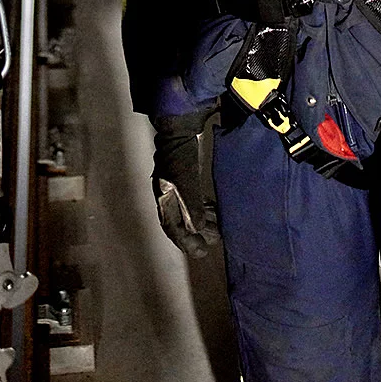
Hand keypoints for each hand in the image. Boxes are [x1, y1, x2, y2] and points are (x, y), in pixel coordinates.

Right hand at [151, 112, 218, 257]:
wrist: (179, 129)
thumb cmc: (180, 155)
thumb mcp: (185, 183)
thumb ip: (191, 206)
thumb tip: (197, 228)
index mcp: (164, 198)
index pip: (172, 227)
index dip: (186, 242)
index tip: (200, 252)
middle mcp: (167, 195)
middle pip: (180, 222)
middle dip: (196, 234)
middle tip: (212, 242)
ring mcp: (175, 186)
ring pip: (188, 211)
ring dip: (201, 222)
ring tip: (216, 228)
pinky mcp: (184, 177)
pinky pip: (193, 200)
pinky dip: (203, 208)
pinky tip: (213, 210)